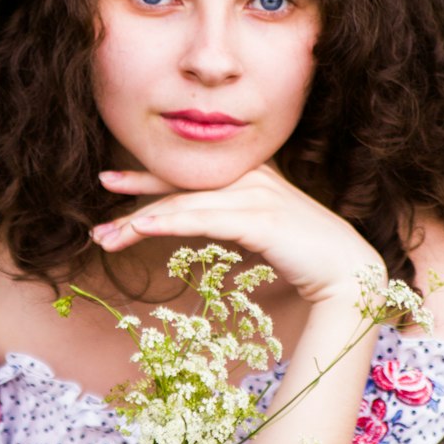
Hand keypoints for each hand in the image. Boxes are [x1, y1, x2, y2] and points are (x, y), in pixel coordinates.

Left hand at [92, 165, 384, 306]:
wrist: (347, 270)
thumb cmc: (305, 253)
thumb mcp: (261, 227)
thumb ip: (232, 217)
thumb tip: (199, 222)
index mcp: (249, 173)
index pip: (187, 174)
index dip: (145, 177)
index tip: (109, 180)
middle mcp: (249, 176)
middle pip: (179, 188)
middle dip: (132, 202)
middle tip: (96, 223)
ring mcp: (253, 194)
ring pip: (182, 205)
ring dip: (138, 222)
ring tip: (106, 239)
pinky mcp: (257, 217)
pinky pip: (201, 219)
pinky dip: (166, 224)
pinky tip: (139, 230)